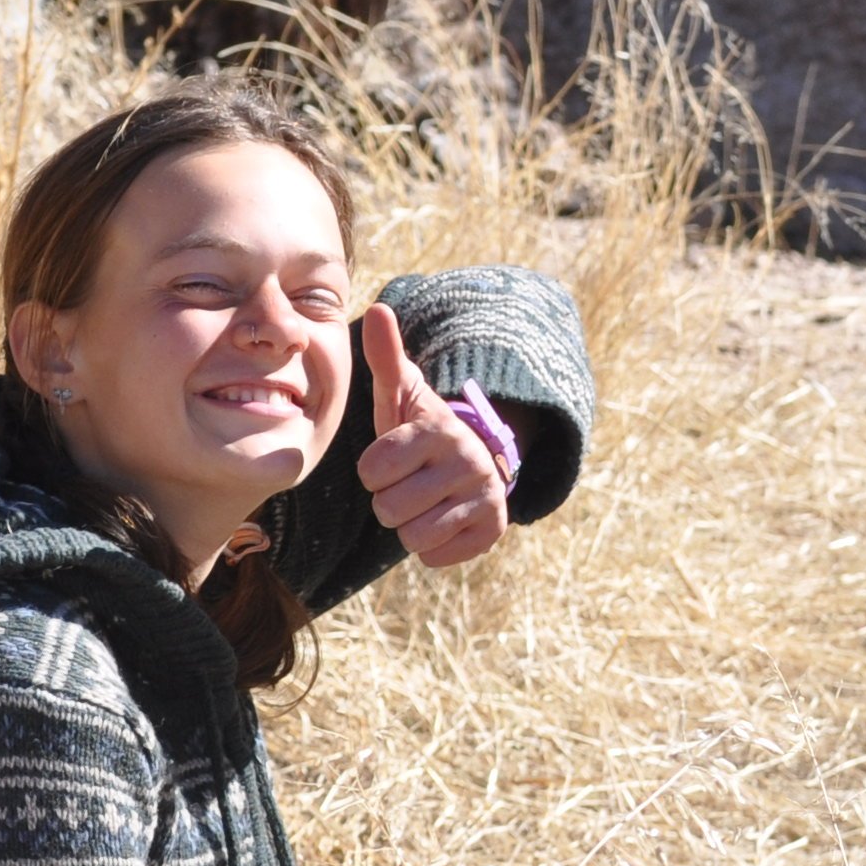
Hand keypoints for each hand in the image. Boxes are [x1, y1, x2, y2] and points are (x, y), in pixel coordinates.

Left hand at [353, 304, 509, 570]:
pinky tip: (445, 520)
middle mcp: (468, 462)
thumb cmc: (421, 432)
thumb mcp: (402, 396)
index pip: (373, 472)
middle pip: (389, 509)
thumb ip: (385, 358)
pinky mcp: (492, 530)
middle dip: (390, 502)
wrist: (473, 464)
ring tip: (425, 503)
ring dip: (410, 525)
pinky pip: (435, 557)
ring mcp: (484, 497)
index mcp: (438, 430)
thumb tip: (377, 307)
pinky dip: (433, 546)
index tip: (393, 461)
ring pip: (412, 536)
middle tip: (410, 485)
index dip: (374, 472)